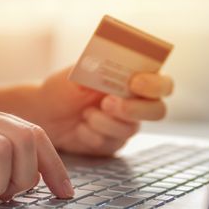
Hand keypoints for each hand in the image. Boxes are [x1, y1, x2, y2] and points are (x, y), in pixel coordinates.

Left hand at [34, 68, 173, 155]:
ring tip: (85, 114)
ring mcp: (126, 126)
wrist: (46, 112)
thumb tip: (115, 64)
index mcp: (134, 80)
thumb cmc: (64, 87)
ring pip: (130, 129)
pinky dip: (91, 135)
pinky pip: (111, 144)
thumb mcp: (80, 72)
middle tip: (107, 103)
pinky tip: (80, 128)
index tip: (134, 83)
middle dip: (133, 108)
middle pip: (158, 111)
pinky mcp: (114, 144)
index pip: (162, 84)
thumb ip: (101, 69)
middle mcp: (137, 104)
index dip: (154, 85)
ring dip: (104, 121)